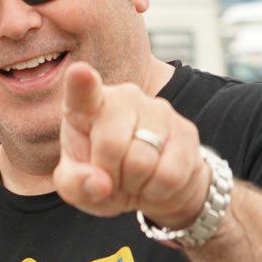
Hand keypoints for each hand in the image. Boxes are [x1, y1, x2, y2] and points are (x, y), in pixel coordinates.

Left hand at [53, 62, 208, 227]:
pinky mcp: (186, 130)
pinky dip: (157, 191)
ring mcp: (157, 110)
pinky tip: (154, 182)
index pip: (82, 92)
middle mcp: (123, 99)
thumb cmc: (102, 178)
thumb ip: (76, 184)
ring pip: (142, 162)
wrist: (149, 187)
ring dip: (135, 184)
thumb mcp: (76, 186)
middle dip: (110, 174)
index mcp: (85, 108)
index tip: (79, 71)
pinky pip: (170, 175)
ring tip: (132, 178)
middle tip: (112, 177)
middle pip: (112, 145)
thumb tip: (100, 183)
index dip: (82, 82)